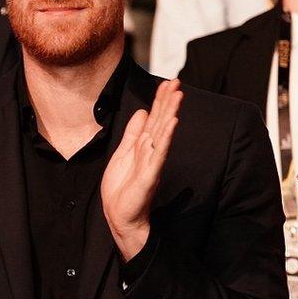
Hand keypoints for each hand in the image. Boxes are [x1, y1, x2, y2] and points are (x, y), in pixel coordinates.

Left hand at [101, 79, 181, 256]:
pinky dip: (166, 137)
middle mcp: (151, 151)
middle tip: (177, 82)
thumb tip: (143, 112)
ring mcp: (152, 162)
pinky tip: (172, 123)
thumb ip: (133, 133)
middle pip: (160, 122)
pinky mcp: (150, 175)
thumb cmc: (122, 189)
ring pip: (162, 134)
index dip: (160, 101)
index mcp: (143, 146)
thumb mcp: (123, 153)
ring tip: (177, 97)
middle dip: (168, 102)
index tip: (167, 83)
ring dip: (170, 114)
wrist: (119, 216)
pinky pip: (159, 153)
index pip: (154, 119)